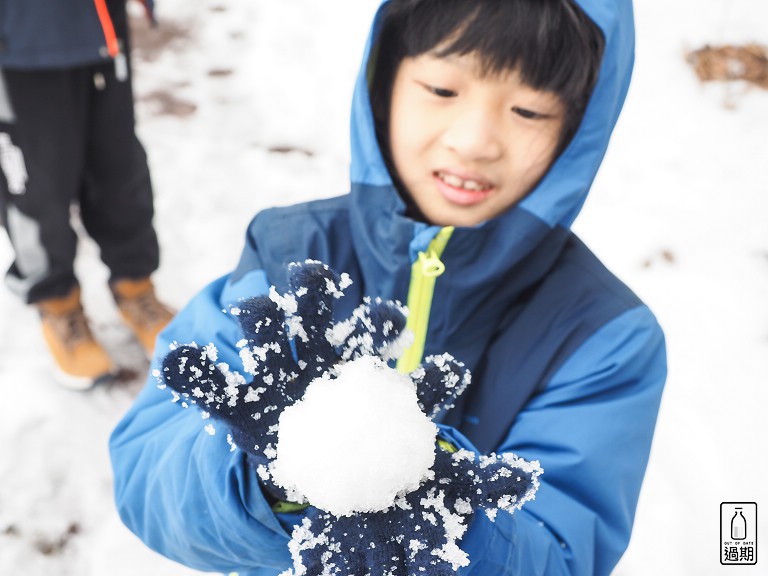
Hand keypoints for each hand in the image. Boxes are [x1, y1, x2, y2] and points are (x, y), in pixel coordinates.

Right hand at [159, 260, 540, 574]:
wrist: (325, 493)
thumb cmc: (380, 481)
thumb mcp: (433, 490)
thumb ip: (478, 483)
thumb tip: (527, 481)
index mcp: (368, 380)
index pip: (383, 347)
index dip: (389, 333)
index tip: (402, 329)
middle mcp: (324, 370)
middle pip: (323, 326)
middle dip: (320, 302)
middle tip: (317, 279)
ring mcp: (282, 387)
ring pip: (271, 343)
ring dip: (261, 321)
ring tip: (252, 302)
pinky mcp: (245, 414)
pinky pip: (217, 394)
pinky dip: (197, 377)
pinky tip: (175, 360)